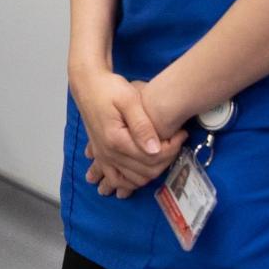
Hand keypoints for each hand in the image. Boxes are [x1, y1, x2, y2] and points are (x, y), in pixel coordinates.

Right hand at [72, 68, 184, 197]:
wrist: (87, 85)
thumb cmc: (109, 88)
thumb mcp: (129, 99)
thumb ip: (142, 125)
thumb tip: (155, 148)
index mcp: (116, 140)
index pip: (152, 157)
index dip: (172, 148)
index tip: (181, 134)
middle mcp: (108, 154)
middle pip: (146, 171)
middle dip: (167, 159)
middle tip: (176, 141)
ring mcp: (104, 157)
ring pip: (134, 179)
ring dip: (153, 171)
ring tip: (164, 152)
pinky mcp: (101, 157)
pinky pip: (117, 179)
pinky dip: (131, 182)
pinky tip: (143, 174)